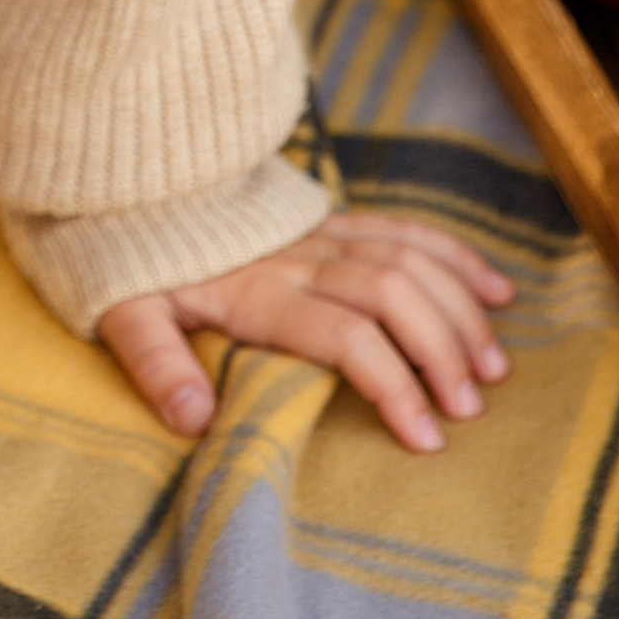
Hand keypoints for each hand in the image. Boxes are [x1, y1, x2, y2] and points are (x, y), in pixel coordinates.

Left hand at [96, 211, 514, 454]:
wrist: (131, 179)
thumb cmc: (130, 260)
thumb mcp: (123, 312)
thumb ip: (156, 364)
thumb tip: (193, 421)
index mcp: (259, 292)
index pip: (346, 337)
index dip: (393, 385)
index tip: (425, 438)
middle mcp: (302, 259)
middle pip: (394, 296)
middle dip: (442, 351)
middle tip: (469, 410)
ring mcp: (322, 233)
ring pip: (410, 261)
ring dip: (459, 310)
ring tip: (493, 368)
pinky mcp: (331, 218)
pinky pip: (405, 227)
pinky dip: (455, 256)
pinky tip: (496, 291)